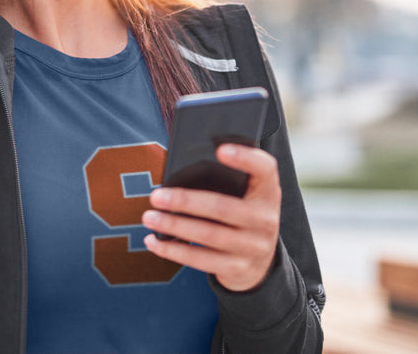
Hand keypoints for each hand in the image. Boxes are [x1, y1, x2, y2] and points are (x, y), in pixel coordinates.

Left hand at [142, 144, 280, 291]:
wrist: (260, 264)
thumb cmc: (242, 216)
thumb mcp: (246, 195)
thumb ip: (228, 179)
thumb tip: (181, 167)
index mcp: (268, 191)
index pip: (265, 169)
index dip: (245, 157)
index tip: (220, 149)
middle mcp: (266, 219)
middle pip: (223, 207)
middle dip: (185, 201)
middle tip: (156, 196)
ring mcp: (254, 247)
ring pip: (209, 235)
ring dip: (174, 225)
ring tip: (149, 217)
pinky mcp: (237, 268)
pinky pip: (201, 260)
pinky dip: (173, 250)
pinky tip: (154, 241)